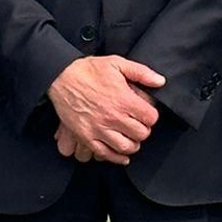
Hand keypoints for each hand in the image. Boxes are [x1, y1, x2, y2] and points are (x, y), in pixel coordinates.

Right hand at [46, 56, 165, 164]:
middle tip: (138, 125)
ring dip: (132, 144)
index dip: (151, 116)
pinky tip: (121, 155)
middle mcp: (113, 117)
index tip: (146, 114)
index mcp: (124, 100)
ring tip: (130, 138)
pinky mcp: (86, 136)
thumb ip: (141, 72)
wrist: (61, 77)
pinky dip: (116, 157)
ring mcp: (99, 129)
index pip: (151, 118)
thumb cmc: (88, 70)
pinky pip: (105, 154)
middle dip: (143, 130)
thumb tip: (160, 81)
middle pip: (141, 134)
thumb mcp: (117, 63)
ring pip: (126, 147)